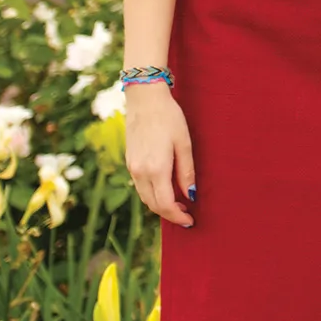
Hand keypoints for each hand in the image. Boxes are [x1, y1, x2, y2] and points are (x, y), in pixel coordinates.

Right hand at [125, 83, 194, 227]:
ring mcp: (132, 168)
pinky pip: (140, 187)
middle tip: (187, 215)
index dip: (178, 217)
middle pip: (153, 205)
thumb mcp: (184, 143)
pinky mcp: (129, 162)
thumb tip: (191, 195)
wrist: (145, 99)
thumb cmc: (169, 118)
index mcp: (156, 169)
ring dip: (160, 206)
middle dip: (170, 214)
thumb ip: (186, 172)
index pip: (166, 204)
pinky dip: (152, 194)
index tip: (190, 221)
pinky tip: (164, 190)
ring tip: (178, 204)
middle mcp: (140, 172)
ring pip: (145, 197)